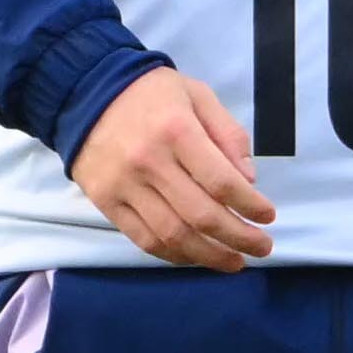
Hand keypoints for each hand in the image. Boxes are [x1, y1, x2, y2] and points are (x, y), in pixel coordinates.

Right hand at [72, 67, 274, 271]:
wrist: (84, 91)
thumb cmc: (150, 92)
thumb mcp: (198, 95)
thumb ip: (228, 133)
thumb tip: (248, 180)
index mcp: (176, 130)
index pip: (221, 181)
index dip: (249, 205)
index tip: (267, 216)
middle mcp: (149, 161)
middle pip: (201, 215)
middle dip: (239, 238)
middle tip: (262, 248)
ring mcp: (124, 185)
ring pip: (173, 235)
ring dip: (210, 255)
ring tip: (234, 261)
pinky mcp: (105, 201)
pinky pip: (143, 239)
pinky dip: (174, 255)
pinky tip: (196, 256)